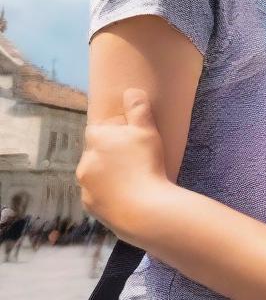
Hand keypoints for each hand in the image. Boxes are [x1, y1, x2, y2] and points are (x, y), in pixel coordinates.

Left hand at [77, 88, 170, 243]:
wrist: (143, 209)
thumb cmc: (145, 164)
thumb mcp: (147, 131)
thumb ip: (138, 109)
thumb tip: (131, 91)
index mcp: (96, 140)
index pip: (97, 129)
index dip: (112, 132)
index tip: (128, 139)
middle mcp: (84, 161)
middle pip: (95, 152)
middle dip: (109, 153)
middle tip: (133, 159)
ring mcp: (85, 185)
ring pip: (94, 173)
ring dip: (107, 173)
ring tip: (131, 178)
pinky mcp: (88, 205)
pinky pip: (97, 193)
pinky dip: (108, 192)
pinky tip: (126, 194)